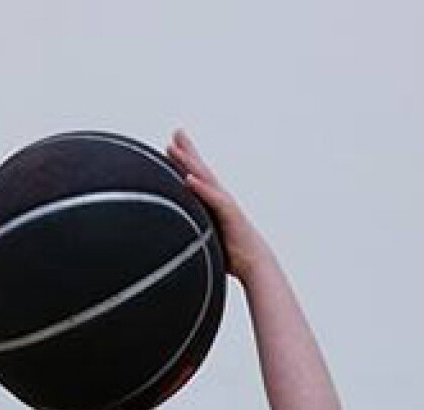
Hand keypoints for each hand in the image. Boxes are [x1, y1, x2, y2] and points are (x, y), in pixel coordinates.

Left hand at [166, 130, 267, 282]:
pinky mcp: (229, 213)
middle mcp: (219, 198)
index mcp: (213, 203)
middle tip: (175, 132)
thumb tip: (180, 235)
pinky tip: (188, 178)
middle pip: (200, 170)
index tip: (170, 145)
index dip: (184, 161)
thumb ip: (197, 230)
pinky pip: (213, 198)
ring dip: (188, 162)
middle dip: (187, 151)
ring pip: (204, 178)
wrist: (254, 263)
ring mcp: (224, 203)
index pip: (197, 178)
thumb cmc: (233, 255)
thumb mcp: (209, 239)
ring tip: (173, 147)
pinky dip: (200, 188)